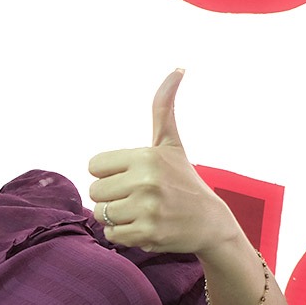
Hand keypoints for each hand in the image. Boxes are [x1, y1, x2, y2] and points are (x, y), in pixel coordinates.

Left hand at [88, 70, 240, 256]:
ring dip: (116, 218)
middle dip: (112, 197)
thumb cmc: (185, 181)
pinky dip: (124, 236)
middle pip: (95, 192)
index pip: (94, 166)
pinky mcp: (148, 233)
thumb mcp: (171, 143)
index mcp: (146, 155)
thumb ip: (164, 108)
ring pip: (101, 214)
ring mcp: (147, 208)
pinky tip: (144, 227)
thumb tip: (178, 68)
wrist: (211, 222)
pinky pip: (112, 235)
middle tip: (138, 198)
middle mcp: (146, 180)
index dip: (109, 174)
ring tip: (141, 213)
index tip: (131, 177)